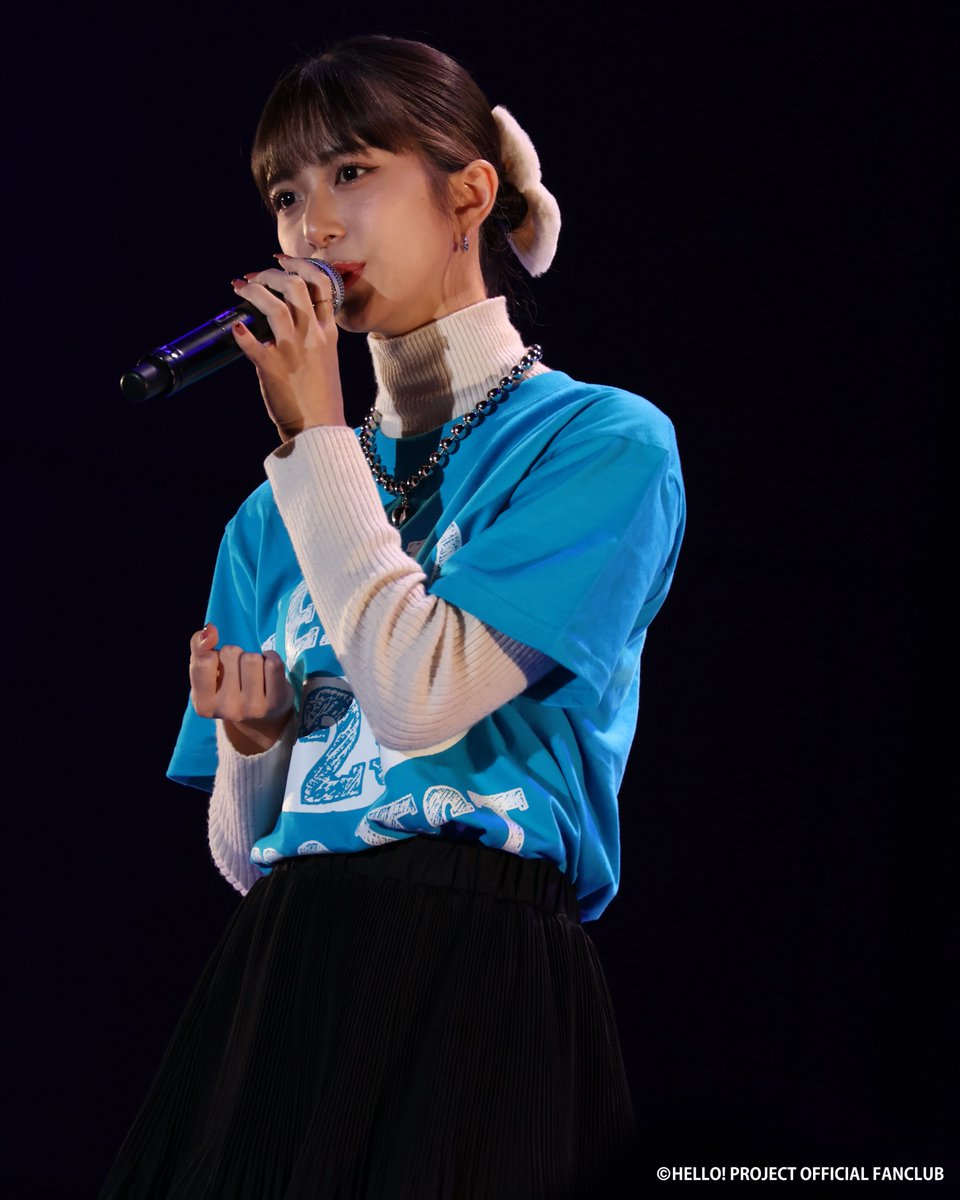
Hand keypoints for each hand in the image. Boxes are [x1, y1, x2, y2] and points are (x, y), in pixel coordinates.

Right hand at [189, 624, 293, 754]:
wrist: (262, 717)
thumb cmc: (228, 686)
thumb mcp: (206, 671)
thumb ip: (199, 647)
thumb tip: (209, 630)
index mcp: (203, 705)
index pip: (204, 661)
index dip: (213, 654)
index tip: (217, 664)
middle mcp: (227, 711)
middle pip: (230, 653)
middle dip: (234, 655)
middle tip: (238, 671)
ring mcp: (253, 708)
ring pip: (252, 658)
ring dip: (253, 657)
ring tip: (253, 672)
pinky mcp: (276, 702)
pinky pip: (273, 664)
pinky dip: (271, 657)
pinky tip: (268, 668)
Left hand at [230, 256, 345, 439]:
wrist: (320, 429)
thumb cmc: (320, 397)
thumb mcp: (326, 359)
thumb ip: (313, 335)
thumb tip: (287, 317)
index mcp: (328, 333)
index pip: (322, 284)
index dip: (301, 265)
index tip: (283, 260)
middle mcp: (312, 337)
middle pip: (296, 286)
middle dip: (271, 274)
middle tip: (255, 276)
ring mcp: (292, 351)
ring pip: (273, 305)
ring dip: (253, 291)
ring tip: (240, 289)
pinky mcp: (272, 367)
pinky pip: (251, 342)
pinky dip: (240, 331)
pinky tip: (235, 327)